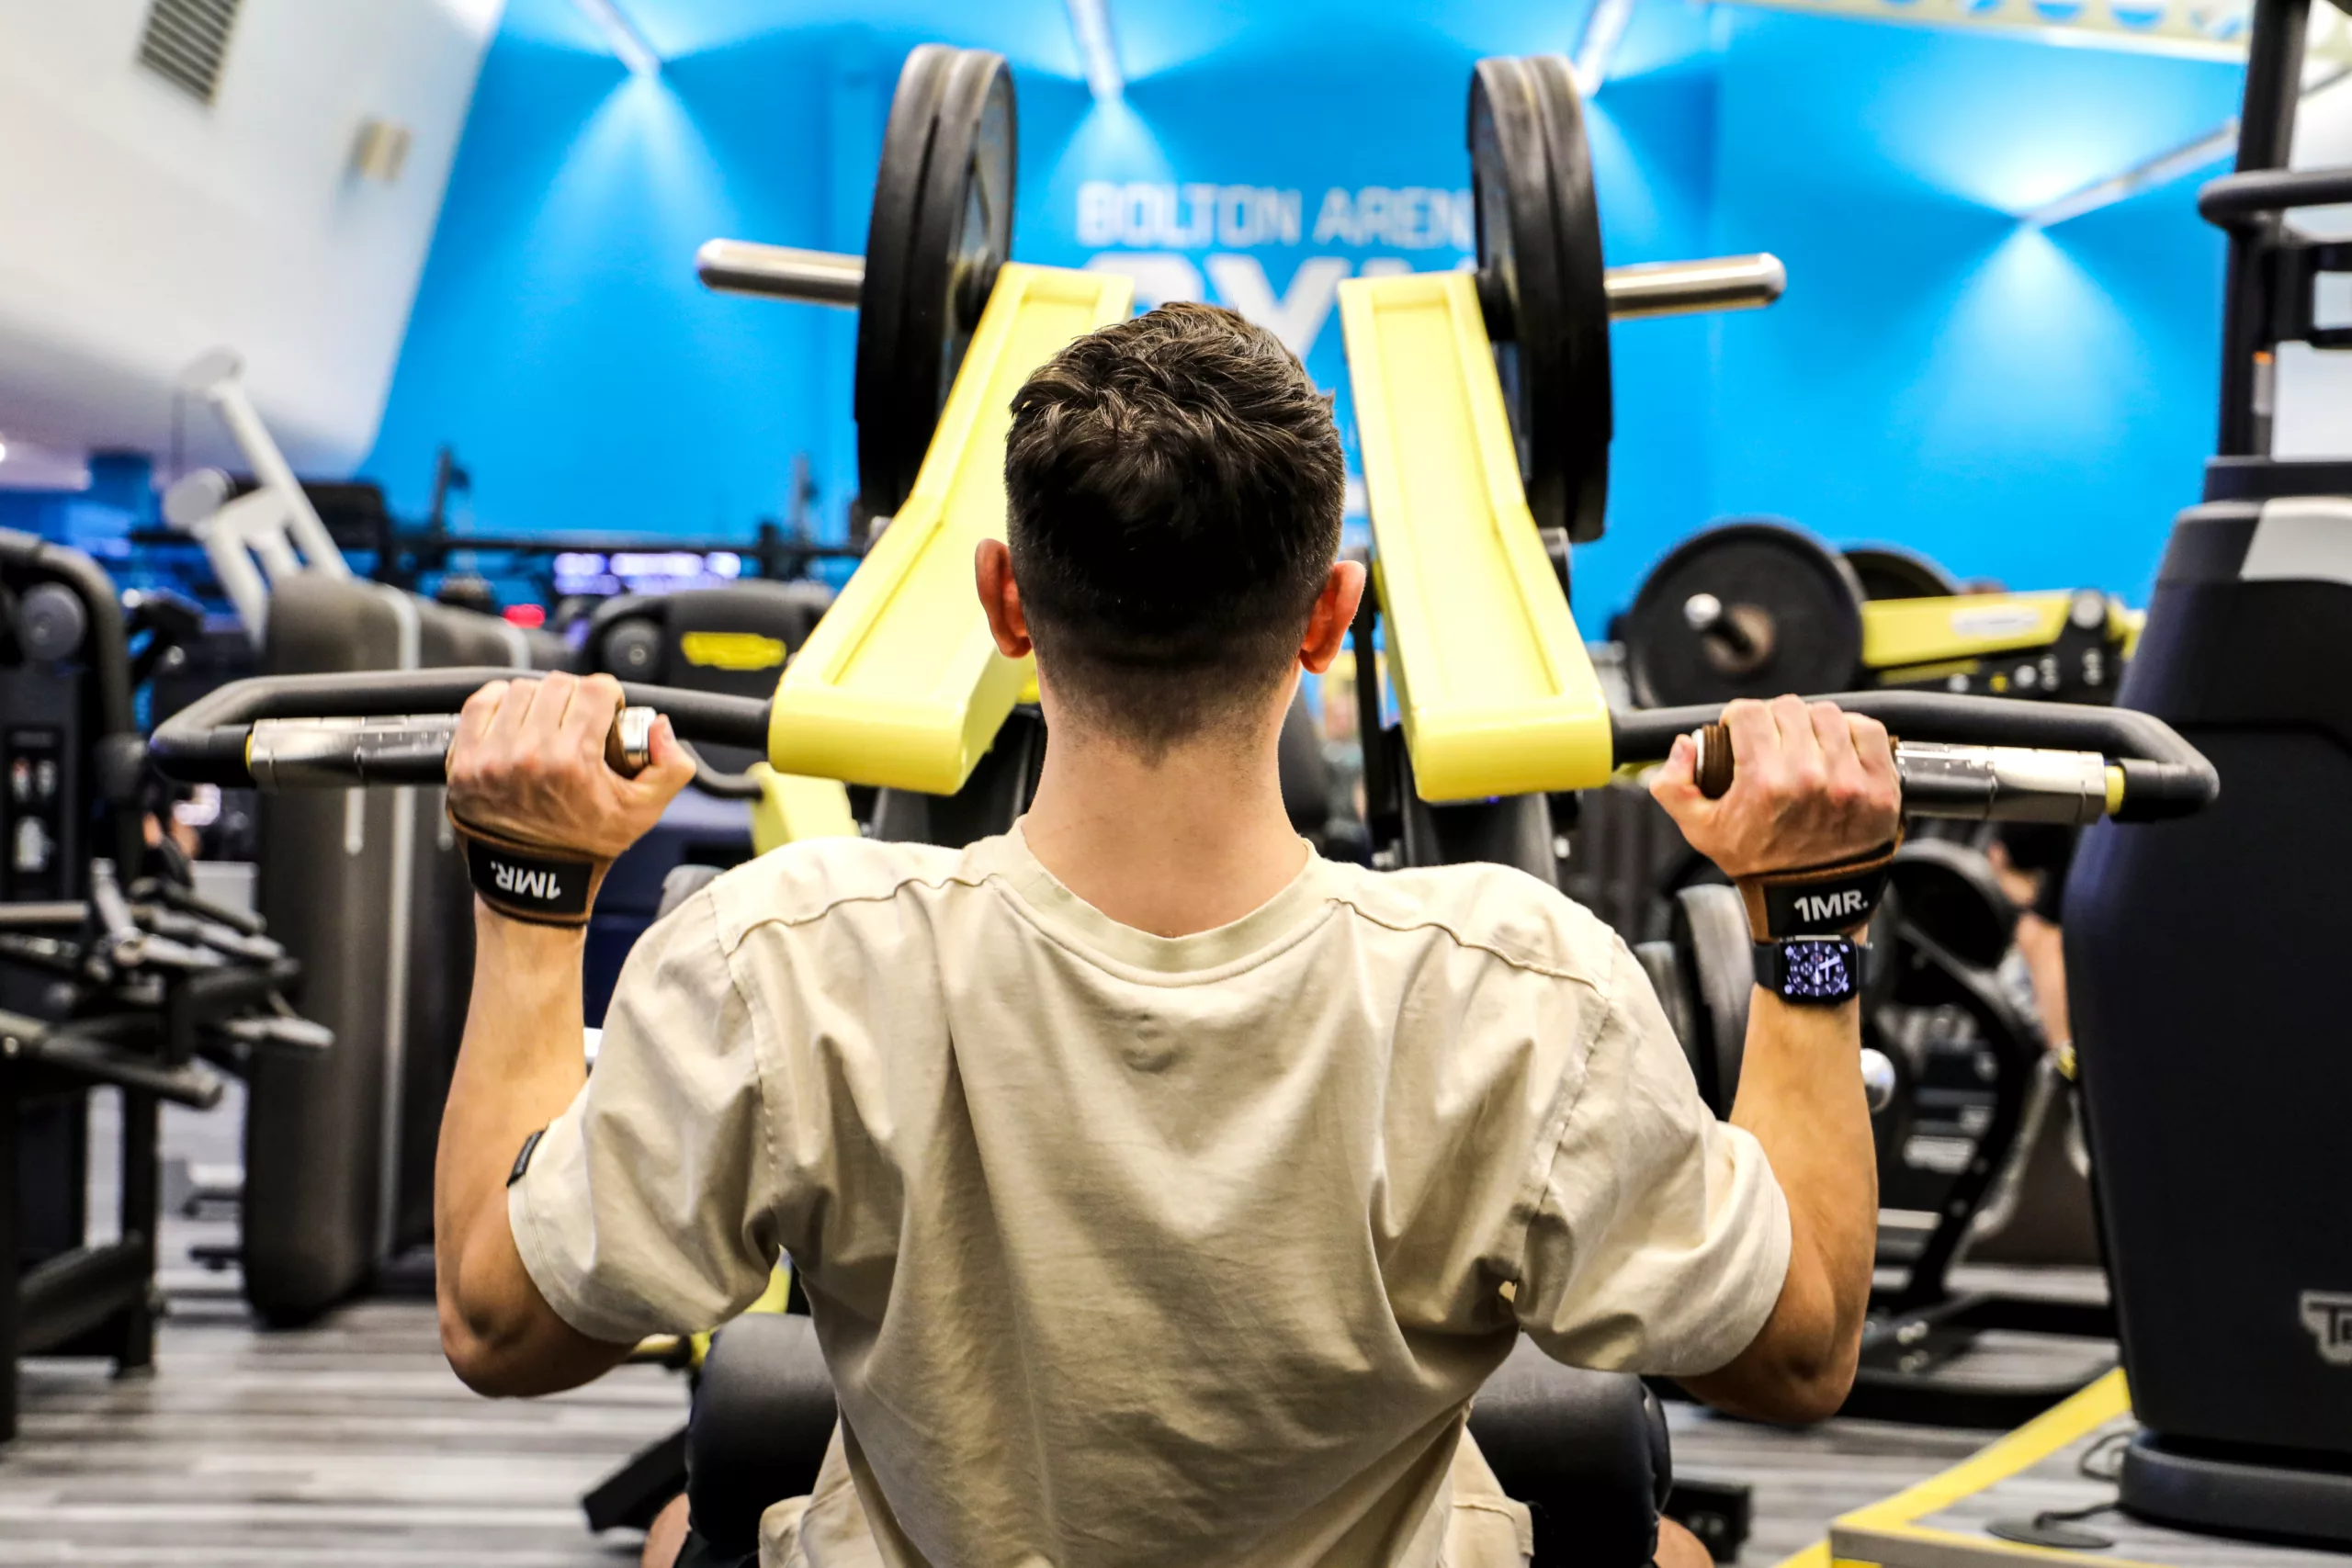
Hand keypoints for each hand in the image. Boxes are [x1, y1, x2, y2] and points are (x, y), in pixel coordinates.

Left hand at [445, 672, 693, 859]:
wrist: (532, 880)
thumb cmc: (586, 845)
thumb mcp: (643, 812)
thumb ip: (670, 767)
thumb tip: (661, 726)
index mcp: (573, 762)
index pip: (595, 690)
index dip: (608, 694)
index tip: (606, 709)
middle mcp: (528, 755)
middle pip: (558, 685)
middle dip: (575, 697)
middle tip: (579, 720)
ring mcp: (490, 758)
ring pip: (521, 690)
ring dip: (539, 700)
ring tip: (548, 724)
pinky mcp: (463, 762)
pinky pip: (480, 704)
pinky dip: (500, 703)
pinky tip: (515, 719)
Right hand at [1650, 695, 1899, 878]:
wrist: (1811, 901)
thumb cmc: (1758, 863)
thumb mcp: (1699, 830)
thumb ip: (1674, 785)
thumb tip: (1684, 744)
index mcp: (1764, 782)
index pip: (1749, 712)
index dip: (1738, 717)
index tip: (1740, 731)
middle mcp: (1809, 776)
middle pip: (1788, 708)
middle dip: (1773, 721)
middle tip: (1771, 743)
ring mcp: (1851, 781)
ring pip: (1827, 715)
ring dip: (1812, 725)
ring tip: (1804, 747)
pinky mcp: (1881, 787)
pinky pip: (1869, 731)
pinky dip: (1853, 733)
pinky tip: (1837, 751)